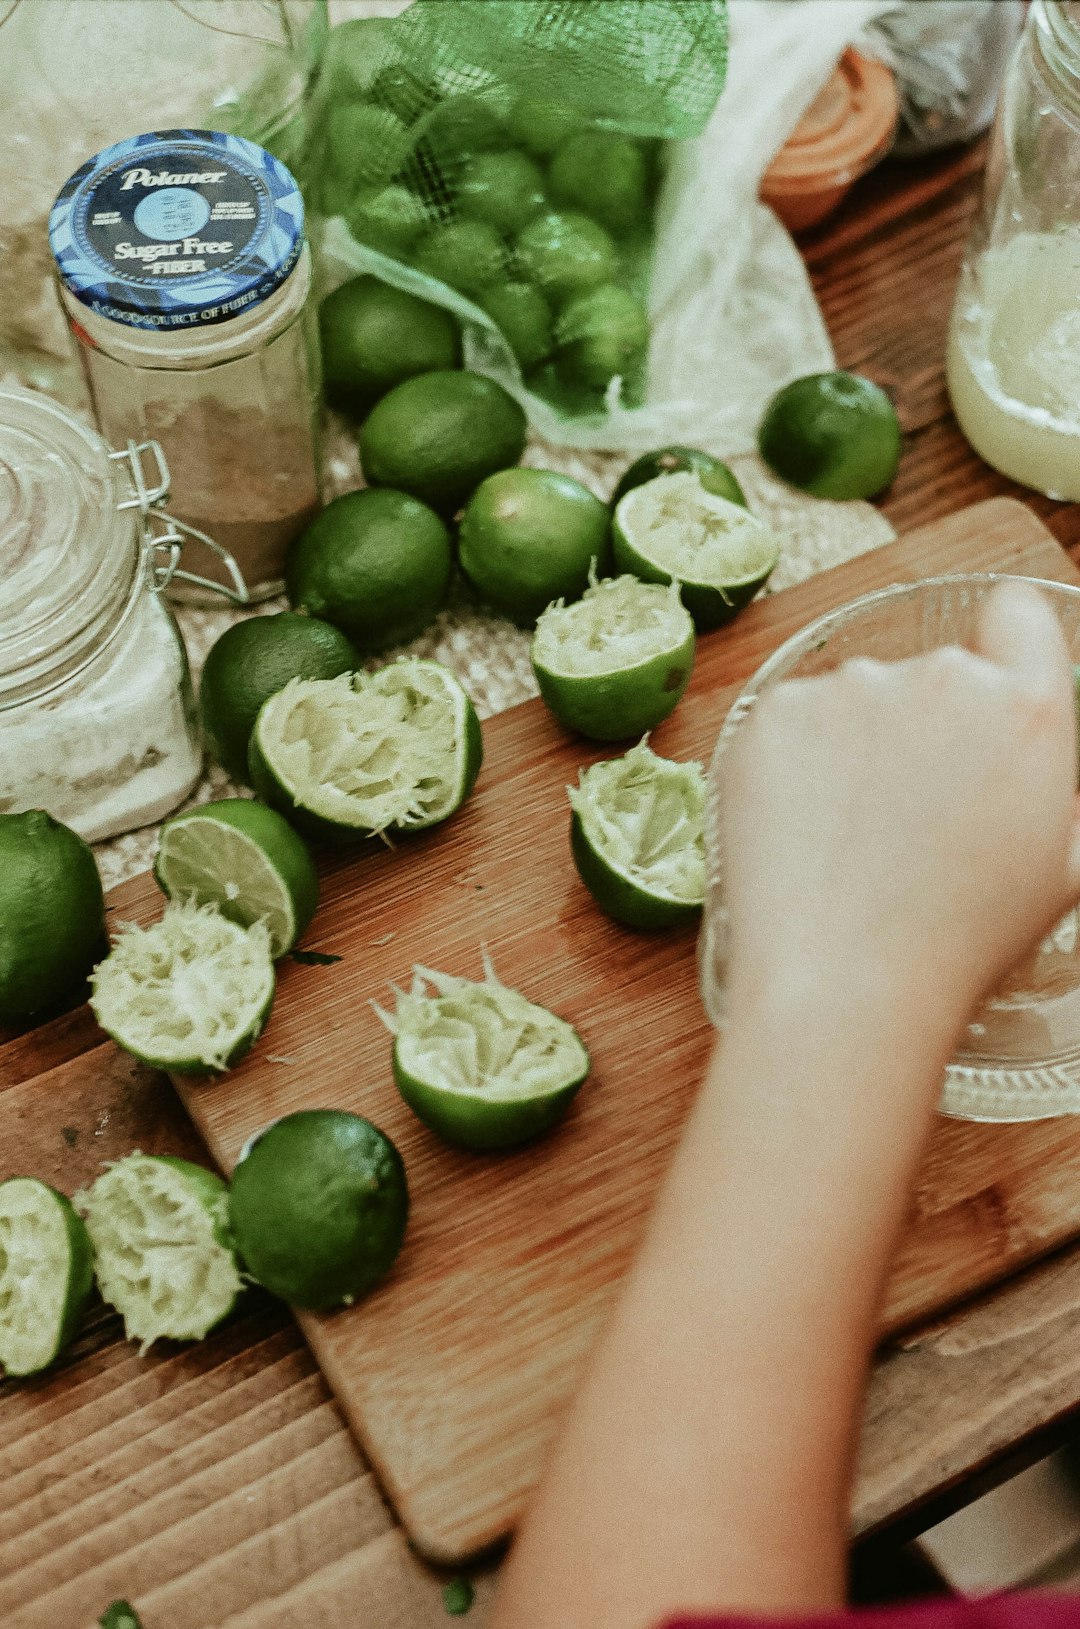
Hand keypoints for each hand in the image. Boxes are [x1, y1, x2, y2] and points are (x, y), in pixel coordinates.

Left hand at [718, 580, 1079, 1050]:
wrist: (843, 986)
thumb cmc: (958, 944)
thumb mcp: (1056, 863)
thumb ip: (1046, 780)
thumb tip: (1020, 758)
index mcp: (1027, 710)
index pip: (1016, 617)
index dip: (1002, 649)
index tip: (982, 692)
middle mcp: (943, 677)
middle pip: (934, 674)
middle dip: (924, 727)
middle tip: (905, 818)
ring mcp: (849, 688)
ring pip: (855, 700)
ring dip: (854, 746)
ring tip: (847, 840)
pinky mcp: (771, 711)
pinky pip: (791, 722)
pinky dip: (792, 764)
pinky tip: (800, 832)